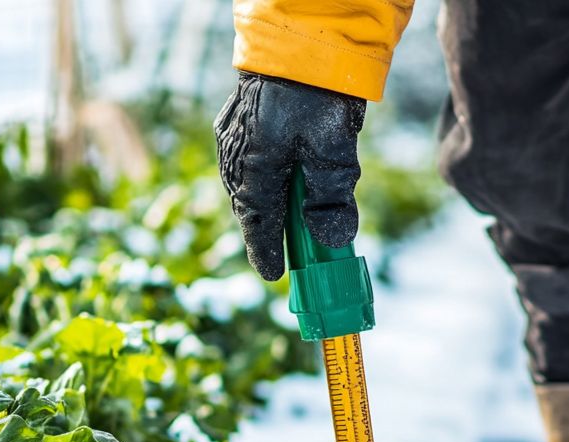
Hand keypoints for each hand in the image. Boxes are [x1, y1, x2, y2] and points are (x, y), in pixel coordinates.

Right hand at [215, 72, 366, 280]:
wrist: (303, 37)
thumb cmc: (318, 93)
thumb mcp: (334, 149)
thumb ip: (332, 196)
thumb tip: (332, 240)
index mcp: (256, 165)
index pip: (258, 222)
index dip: (265, 251)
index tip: (274, 275)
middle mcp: (238, 152)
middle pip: (249, 205)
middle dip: (265, 231)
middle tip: (280, 256)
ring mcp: (234, 134)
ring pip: (246, 185)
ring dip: (264, 206)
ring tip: (280, 224)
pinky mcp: (240, 119)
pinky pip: (247, 163)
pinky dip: (261, 181)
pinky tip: (277, 183)